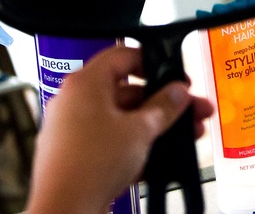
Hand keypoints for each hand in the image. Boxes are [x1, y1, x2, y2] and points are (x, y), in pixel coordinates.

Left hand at [25, 45, 212, 213]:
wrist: (65, 210)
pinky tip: (160, 161)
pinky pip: (109, 143)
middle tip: (189, 111)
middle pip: (125, 92)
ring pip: (120, 120)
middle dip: (161, 103)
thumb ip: (164, 107)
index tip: (175, 76)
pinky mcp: (73, 156)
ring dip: (152, 128)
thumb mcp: (140, 131)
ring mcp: (71, 130)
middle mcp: (73, 101)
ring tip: (183, 138)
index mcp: (85, 83)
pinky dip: (134, 147)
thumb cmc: (91, 164)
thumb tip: (178, 92)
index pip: (123, 56)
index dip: (153, 63)